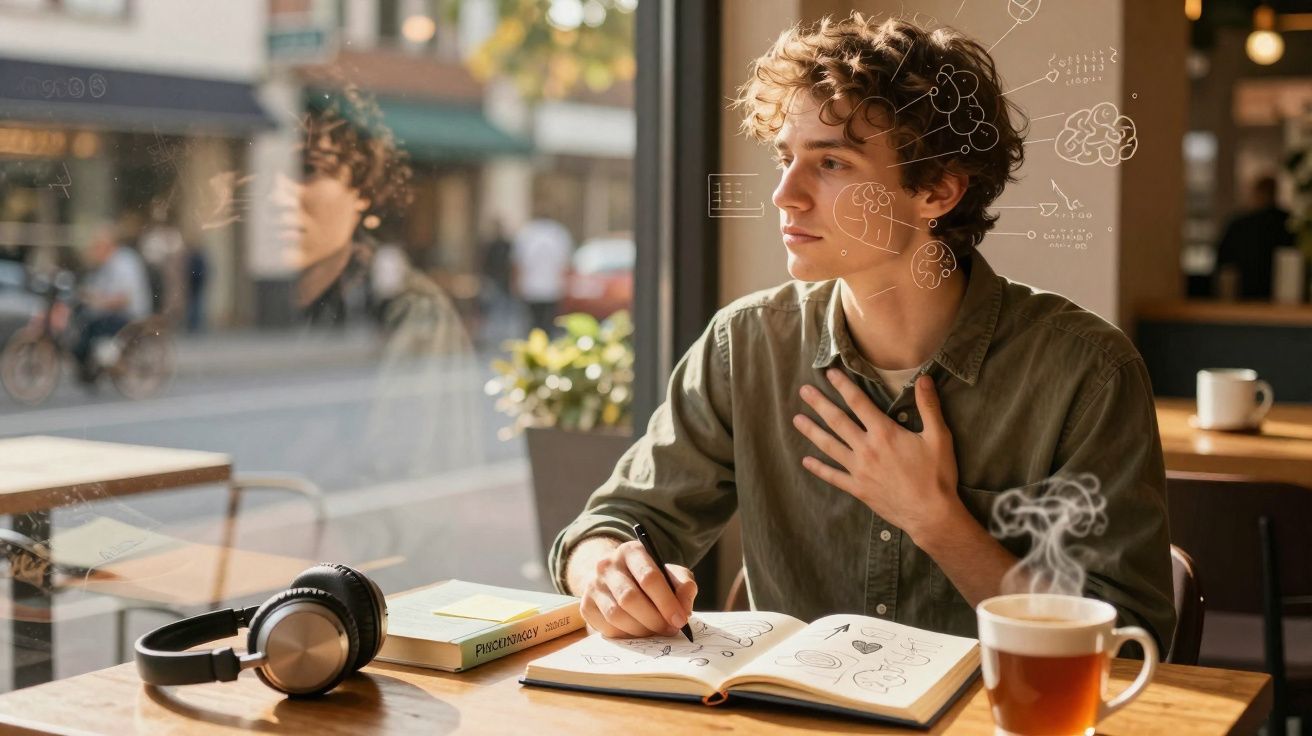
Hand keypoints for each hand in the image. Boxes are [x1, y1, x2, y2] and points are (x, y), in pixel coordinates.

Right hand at [578, 540, 696, 637]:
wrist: (617, 578)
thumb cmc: (649, 577)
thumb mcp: (670, 574)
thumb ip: (683, 586)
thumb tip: (684, 608)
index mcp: (631, 551)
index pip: (648, 577)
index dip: (666, 602)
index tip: (680, 619)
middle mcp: (607, 565)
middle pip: (630, 598)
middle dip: (654, 619)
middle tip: (669, 630)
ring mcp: (593, 585)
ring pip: (616, 615)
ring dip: (641, 630)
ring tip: (655, 632)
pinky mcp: (586, 605)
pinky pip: (606, 627)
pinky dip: (626, 635)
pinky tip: (637, 631)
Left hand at [793, 370, 961, 542]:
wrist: (931, 515)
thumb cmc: (937, 476)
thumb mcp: (939, 437)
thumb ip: (929, 407)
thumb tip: (925, 378)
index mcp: (884, 433)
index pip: (859, 403)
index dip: (843, 386)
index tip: (829, 374)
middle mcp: (866, 449)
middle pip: (837, 421)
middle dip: (819, 403)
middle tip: (803, 390)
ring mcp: (859, 470)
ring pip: (829, 446)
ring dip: (811, 431)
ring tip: (796, 419)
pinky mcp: (858, 488)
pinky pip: (833, 477)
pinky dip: (818, 469)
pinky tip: (805, 461)